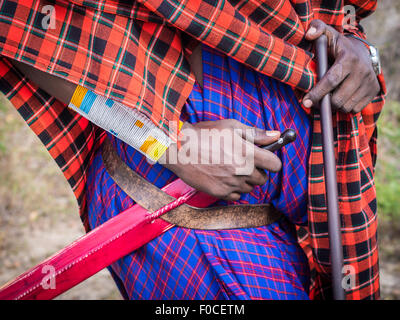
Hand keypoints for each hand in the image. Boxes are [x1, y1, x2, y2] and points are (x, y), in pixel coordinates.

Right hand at [160, 120, 281, 200]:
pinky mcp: (220, 192)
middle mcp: (242, 170)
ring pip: (249, 188)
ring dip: (245, 180)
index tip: (266, 159)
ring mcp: (231, 183)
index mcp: (247, 153)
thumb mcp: (231, 127)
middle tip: (244, 161)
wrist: (179, 149)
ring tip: (230, 168)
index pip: (275, 165)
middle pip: (263, 179)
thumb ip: (256, 133)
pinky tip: (223, 177)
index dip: (272, 161)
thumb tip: (276, 135)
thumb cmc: (204, 135)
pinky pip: (236, 196)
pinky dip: (233, 189)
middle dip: (257, 171)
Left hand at [303, 19, 380, 113]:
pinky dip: (346, 107)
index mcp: (349, 58)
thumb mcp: (327, 35)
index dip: (317, 93)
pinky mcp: (374, 91)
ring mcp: (369, 82)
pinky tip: (341, 98)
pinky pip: (355, 109)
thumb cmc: (337, 46)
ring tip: (329, 97)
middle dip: (324, 102)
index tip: (305, 102)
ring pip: (346, 106)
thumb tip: (309, 34)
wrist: (361, 52)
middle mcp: (362, 71)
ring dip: (335, 106)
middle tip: (317, 100)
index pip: (331, 80)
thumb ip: (316, 29)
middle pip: (338, 99)